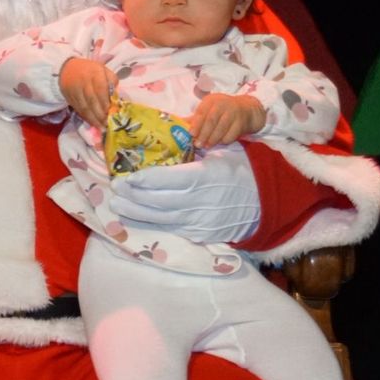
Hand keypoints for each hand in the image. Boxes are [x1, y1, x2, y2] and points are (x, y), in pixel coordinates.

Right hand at [59, 58, 116, 128]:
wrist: (67, 69)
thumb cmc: (90, 71)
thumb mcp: (103, 70)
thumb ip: (112, 81)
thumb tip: (115, 96)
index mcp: (94, 73)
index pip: (100, 90)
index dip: (106, 103)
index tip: (111, 113)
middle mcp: (83, 82)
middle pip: (92, 101)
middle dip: (100, 114)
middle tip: (108, 124)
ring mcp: (75, 91)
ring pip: (84, 107)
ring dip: (93, 119)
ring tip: (102, 128)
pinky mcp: (69, 98)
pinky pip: (79, 110)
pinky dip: (86, 118)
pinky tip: (93, 123)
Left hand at [108, 144, 260, 243]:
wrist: (265, 201)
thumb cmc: (240, 169)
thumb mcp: (222, 151)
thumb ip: (194, 151)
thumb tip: (163, 144)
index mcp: (208, 176)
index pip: (170, 179)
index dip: (146, 180)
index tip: (127, 177)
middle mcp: (203, 201)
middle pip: (160, 202)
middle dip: (134, 197)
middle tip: (115, 190)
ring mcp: (202, 221)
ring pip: (163, 219)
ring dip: (137, 213)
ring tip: (118, 205)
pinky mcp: (201, 235)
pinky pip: (173, 229)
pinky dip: (153, 223)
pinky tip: (137, 217)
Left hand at [190, 93, 265, 147]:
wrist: (246, 109)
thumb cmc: (222, 110)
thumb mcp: (209, 110)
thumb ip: (195, 118)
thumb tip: (178, 125)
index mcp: (211, 100)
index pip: (202, 112)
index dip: (196, 124)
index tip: (191, 134)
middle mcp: (222, 104)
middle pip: (211, 120)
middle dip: (203, 134)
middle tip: (198, 144)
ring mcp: (233, 113)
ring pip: (221, 128)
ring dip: (213, 139)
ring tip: (207, 146)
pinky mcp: (241, 122)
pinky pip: (231, 134)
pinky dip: (224, 140)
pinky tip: (220, 142)